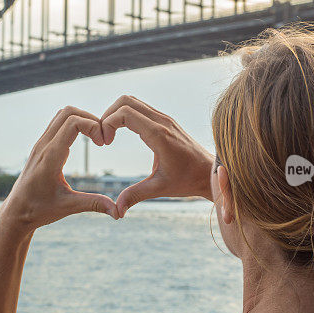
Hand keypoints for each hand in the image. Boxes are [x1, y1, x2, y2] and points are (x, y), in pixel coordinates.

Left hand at [0, 106, 118, 231]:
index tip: (103, 144)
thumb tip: (119, 212)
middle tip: (103, 138)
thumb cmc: (40, 210)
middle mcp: (43, 146)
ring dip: (82, 119)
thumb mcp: (68, 207)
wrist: (16, 212)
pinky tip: (84, 140)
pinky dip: (74, 124)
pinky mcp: (41, 146)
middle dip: (90, 119)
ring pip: (62, 114)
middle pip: (68, 112)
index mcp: (50, 158)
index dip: (93, 126)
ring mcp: (40, 144)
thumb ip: (94, 204)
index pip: (72, 123)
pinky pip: (58, 123)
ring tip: (96, 137)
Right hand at [100, 95, 213, 216]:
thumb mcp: (160, 189)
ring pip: (132, 101)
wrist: (211, 172)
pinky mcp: (165, 121)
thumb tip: (116, 211)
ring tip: (109, 135)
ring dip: (116, 114)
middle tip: (103, 137)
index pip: (125, 113)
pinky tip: (121, 134)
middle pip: (125, 101)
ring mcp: (164, 119)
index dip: (107, 124)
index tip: (105, 143)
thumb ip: (136, 196)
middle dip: (108, 115)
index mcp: (159, 135)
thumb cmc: (188, 180)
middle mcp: (162, 121)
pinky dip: (125, 116)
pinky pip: (140, 108)